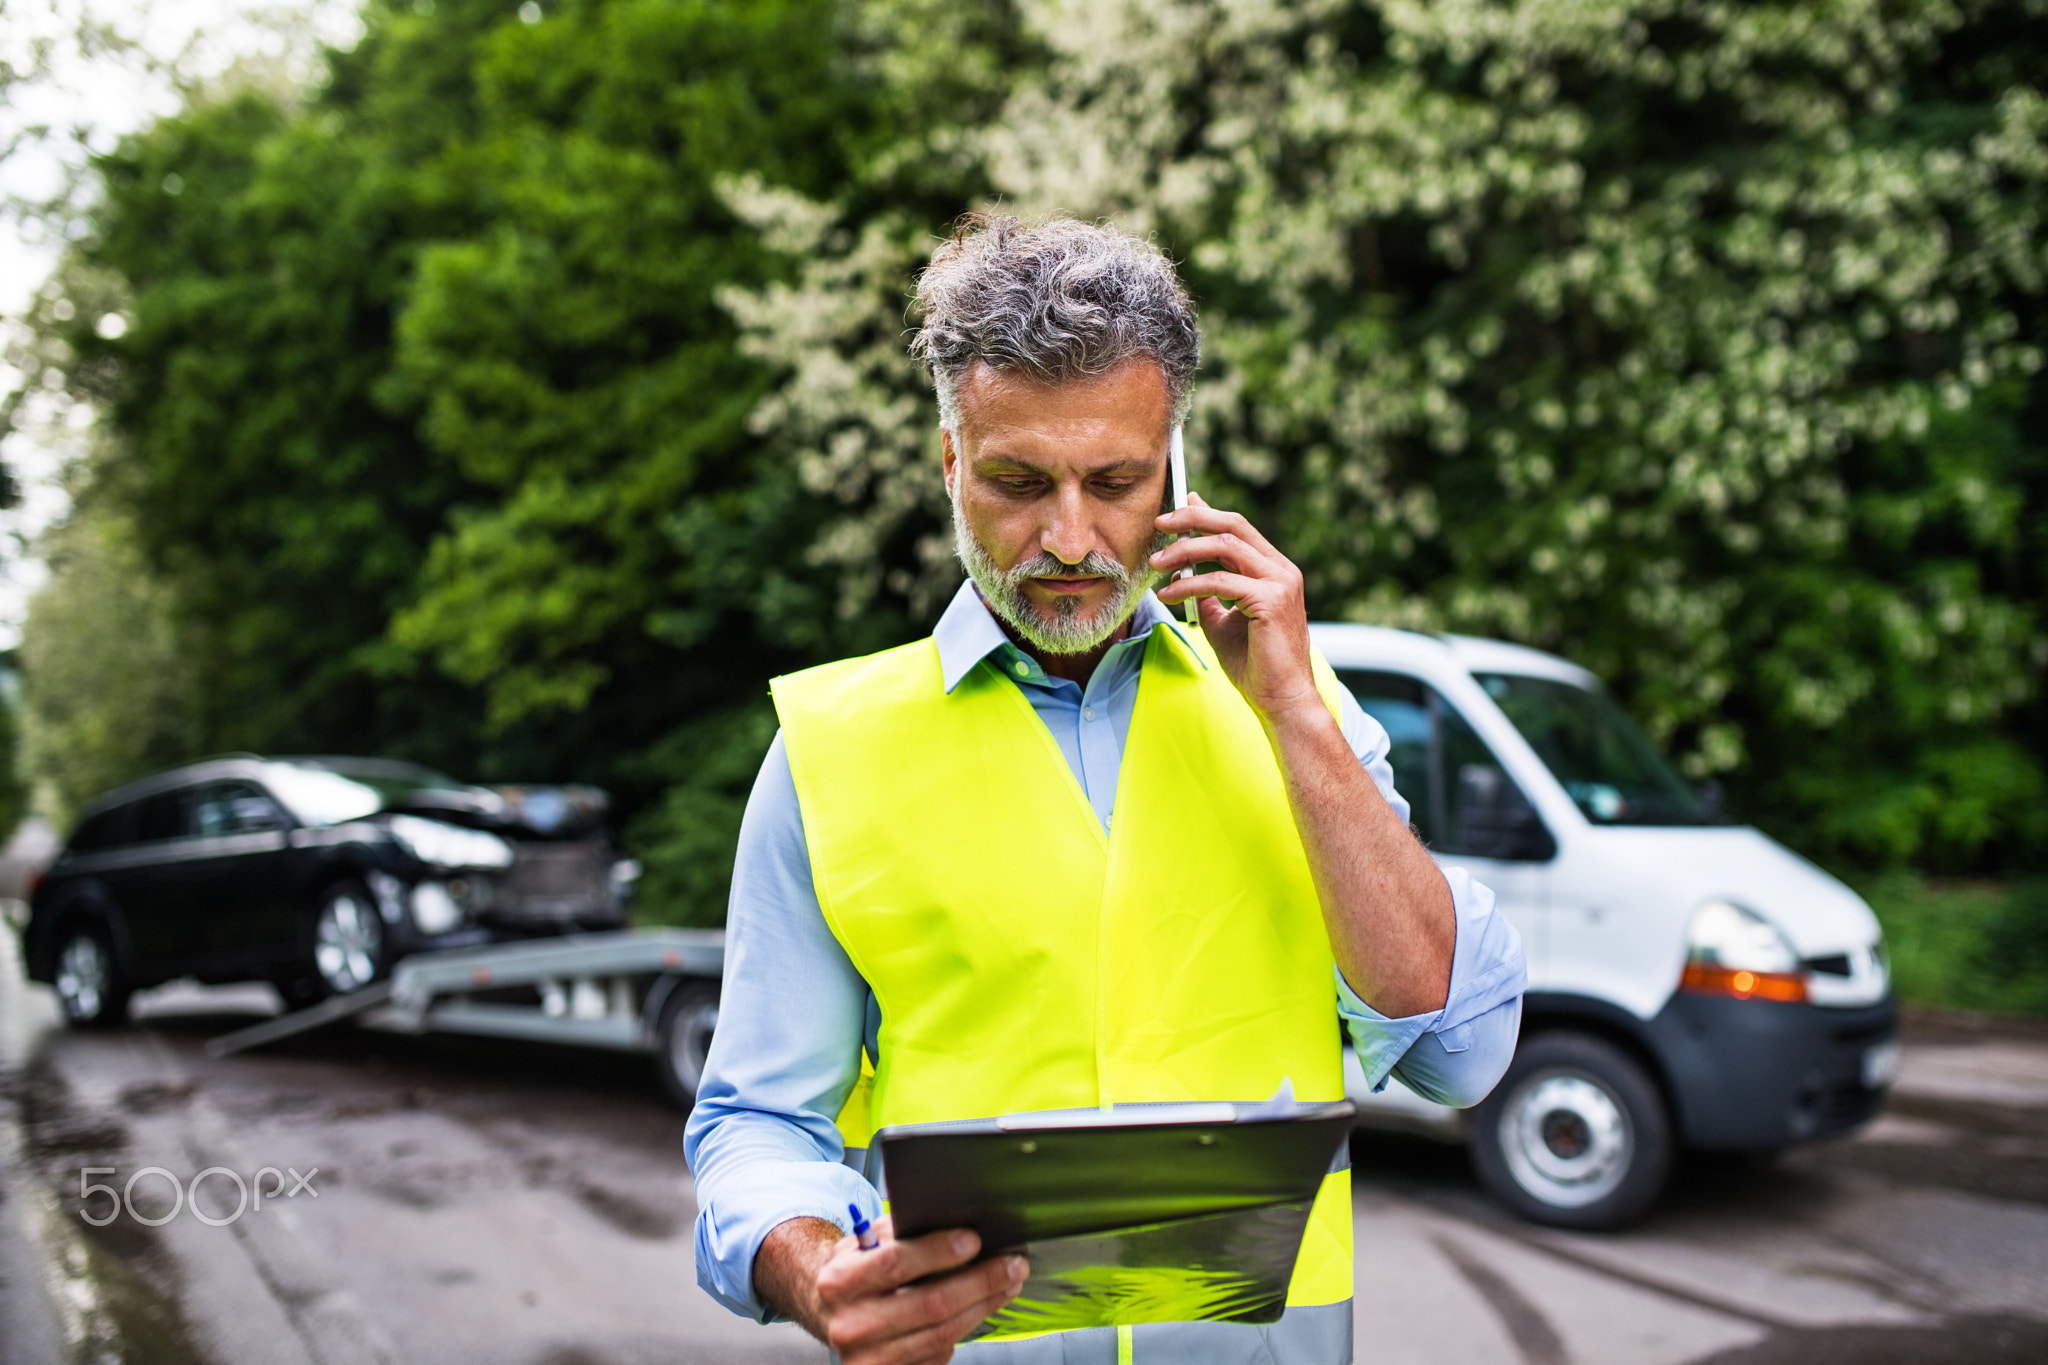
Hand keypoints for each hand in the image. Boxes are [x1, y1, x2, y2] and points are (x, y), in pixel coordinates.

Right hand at [759, 1215, 1027, 1364]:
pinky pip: (938, 1354)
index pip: (896, 1264)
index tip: (974, 1239)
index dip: (939, 1251)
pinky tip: (981, 1308)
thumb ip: (899, 1231)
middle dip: (980, 1282)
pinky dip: (964, 1329)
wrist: (825, 1312)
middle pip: (931, 1304)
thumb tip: (956, 1223)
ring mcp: (868, 1358)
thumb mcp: (864, 1243)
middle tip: (1012, 1264)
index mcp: (840, 1282)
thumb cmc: (854, 1270)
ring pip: (942, 1333)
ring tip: (1008, 1285)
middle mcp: (851, 1324)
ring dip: (984, 1307)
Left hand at [1152, 493, 1324, 725]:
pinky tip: (1169, 594)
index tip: (1176, 511)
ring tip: (1155, 563)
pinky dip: (1189, 585)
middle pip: (1233, 526)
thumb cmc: (1256, 665)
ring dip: (1184, 550)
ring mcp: (1280, 583)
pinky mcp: (1271, 601)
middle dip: (1192, 519)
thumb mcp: (1224, 622)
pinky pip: (1220, 582)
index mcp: (1275, 571)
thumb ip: (1207, 595)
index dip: (1206, 514)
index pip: (1238, 529)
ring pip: (1225, 547)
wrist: (1281, 700)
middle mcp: (1282, 570)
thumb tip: (1180, 572)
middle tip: (1159, 524)